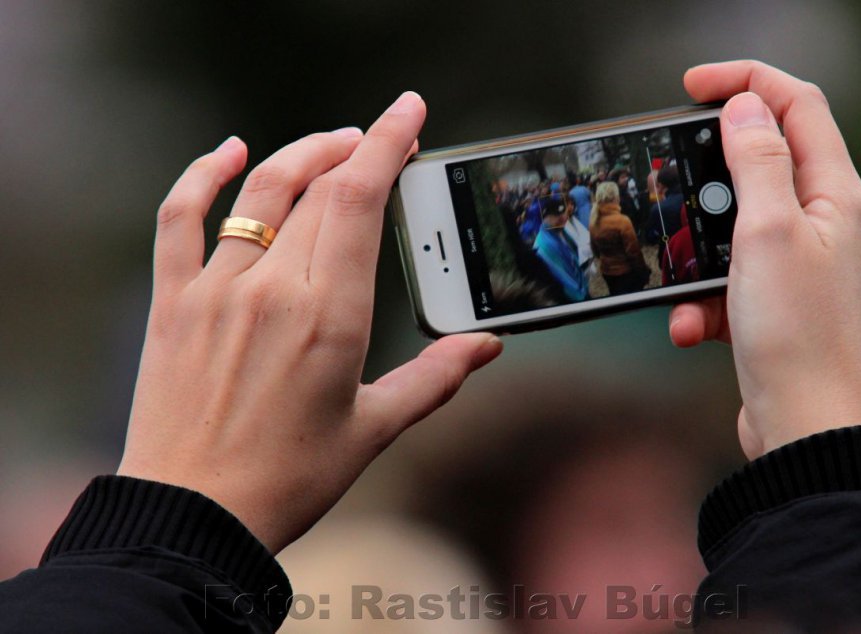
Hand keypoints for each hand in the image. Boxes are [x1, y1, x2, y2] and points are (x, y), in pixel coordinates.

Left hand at [117, 92, 502, 552]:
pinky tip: (230, 151)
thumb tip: (488, 345)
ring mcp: (216, 290)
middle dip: (356, 151)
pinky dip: (203, 175)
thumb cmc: (289, 480)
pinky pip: (180, 218)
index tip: (408, 111)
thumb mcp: (374, 429)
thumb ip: (436, 378)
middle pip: (318, 188)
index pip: (360, 199)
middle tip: (381, 144)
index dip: (387, 144)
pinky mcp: (173, 302)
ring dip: (301, 154)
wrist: (193, 517)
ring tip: (333, 144)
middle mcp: (272, 289)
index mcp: (330, 316)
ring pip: (260, 190)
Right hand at [668, 61, 860, 459]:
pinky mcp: (787, 308)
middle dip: (710, 187)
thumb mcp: (765, 233)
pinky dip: (706, 301)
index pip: (799, 105)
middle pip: (767, 169)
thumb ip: (756, 161)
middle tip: (673, 194)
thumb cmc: (793, 337)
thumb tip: (747, 106)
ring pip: (741, 235)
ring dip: (700, 259)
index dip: (747, 81)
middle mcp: (834, 227)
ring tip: (683, 293)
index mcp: (839, 197)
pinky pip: (737, 284)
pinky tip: (691, 328)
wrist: (805, 431)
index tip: (692, 86)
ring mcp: (813, 270)